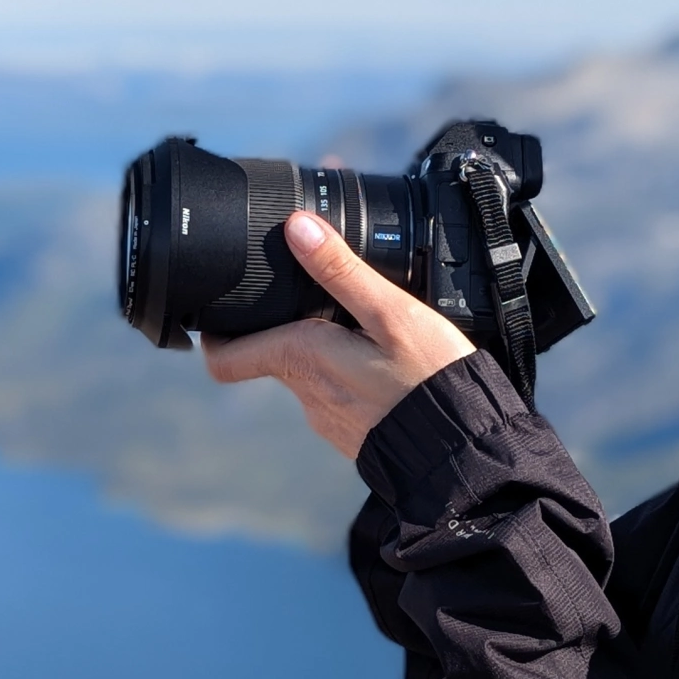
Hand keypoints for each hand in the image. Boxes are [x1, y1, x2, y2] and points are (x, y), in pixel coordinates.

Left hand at [203, 211, 477, 459]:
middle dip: (287, 324)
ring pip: (309, 375)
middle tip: (315, 294)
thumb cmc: (430, 379)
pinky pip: (339, 396)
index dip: (214, 334)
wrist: (464, 450)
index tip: (222, 310)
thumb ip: (341, 270)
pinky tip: (385, 363)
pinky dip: (350, 375)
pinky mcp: (354, 434)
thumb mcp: (391, 311)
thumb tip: (297, 227)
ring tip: (364, 326)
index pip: (225, 358)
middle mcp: (307, 394)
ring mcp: (330, 419)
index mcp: (303, 359)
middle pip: (272, 356)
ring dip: (324, 350)